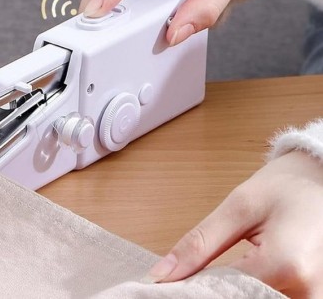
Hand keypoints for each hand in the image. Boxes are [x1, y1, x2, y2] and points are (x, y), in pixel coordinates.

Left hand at [146, 151, 322, 297]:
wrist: (321, 181)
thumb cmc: (285, 186)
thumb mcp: (238, 206)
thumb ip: (200, 243)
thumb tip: (162, 274)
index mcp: (286, 265)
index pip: (222, 294)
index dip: (190, 288)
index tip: (169, 282)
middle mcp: (308, 293)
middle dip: (211, 292)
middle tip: (191, 275)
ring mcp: (315, 298)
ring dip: (230, 292)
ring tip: (212, 274)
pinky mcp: (314, 297)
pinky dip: (249, 292)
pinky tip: (236, 281)